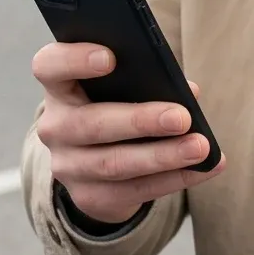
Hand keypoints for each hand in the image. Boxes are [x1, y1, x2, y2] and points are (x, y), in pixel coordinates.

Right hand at [33, 42, 221, 224]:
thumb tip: (188, 92)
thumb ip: (148, 80)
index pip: (49, 67)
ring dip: (162, 156)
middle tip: (182, 117)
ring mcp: (67, 166)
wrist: (94, 162)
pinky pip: (134, 191)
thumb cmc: (115, 105)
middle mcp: (55, 127)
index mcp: (59, 87)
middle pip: (91, 123)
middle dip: (140, 120)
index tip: (110, 57)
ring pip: (114, 164)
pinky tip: (204, 168)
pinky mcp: (89, 197)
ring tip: (200, 147)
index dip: (74, 60)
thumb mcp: (122, 88)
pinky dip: (174, 179)